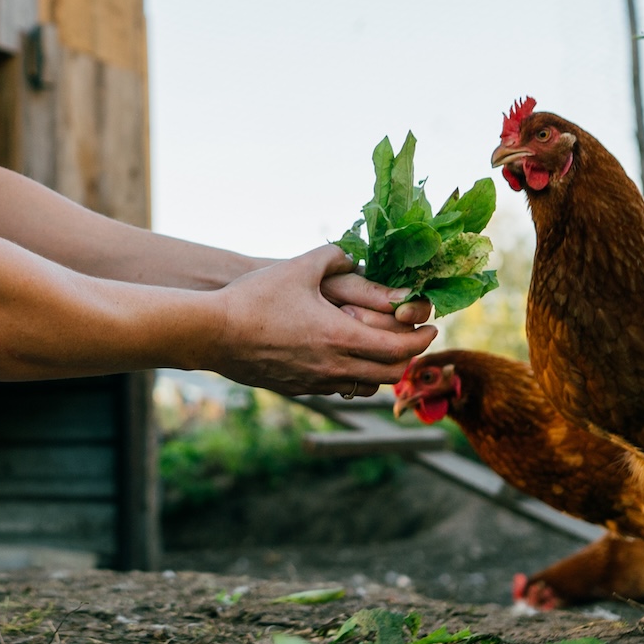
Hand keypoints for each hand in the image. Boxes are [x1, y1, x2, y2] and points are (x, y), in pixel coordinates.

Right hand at [207, 247, 434, 395]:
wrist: (212, 334)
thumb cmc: (255, 298)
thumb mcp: (298, 267)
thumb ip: (333, 256)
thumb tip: (354, 253)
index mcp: (341, 337)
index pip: (399, 348)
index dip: (421, 338)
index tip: (430, 327)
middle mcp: (334, 367)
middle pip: (390, 373)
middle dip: (409, 357)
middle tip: (413, 339)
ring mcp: (315, 382)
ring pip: (366, 386)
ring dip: (382, 370)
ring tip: (382, 350)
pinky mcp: (297, 389)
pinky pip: (338, 389)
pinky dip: (354, 377)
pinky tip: (345, 359)